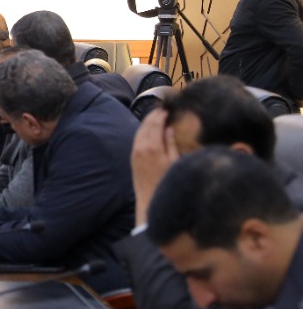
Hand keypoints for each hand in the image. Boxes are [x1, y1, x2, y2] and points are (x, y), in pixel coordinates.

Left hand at [131, 109, 178, 225]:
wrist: (150, 199)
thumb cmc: (167, 181)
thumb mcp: (175, 162)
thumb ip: (171, 143)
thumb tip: (169, 128)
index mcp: (153, 147)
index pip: (156, 124)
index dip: (161, 115)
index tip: (168, 109)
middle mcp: (141, 147)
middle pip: (146, 125)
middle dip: (153, 115)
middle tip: (162, 108)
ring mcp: (135, 152)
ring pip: (140, 131)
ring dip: (147, 122)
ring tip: (156, 115)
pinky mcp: (133, 157)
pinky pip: (136, 139)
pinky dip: (143, 131)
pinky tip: (149, 129)